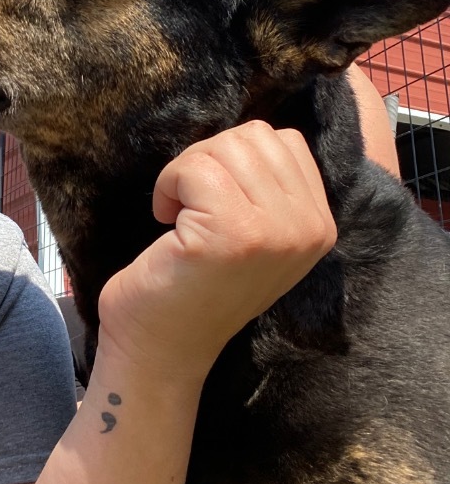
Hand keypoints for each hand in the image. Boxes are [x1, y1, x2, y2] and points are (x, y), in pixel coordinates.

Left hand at [97, 121, 336, 383]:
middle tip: (188, 206)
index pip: (284, 140)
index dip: (234, 159)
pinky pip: (194, 168)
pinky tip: (166, 221)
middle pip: (253, 135)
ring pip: (224, 146)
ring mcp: (275, 231)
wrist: (161, 349)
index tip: (212, 201)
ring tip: (179, 214)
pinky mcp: (232, 233)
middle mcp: (309, 227)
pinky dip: (168, 186)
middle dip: (207, 160)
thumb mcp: (256, 234)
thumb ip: (269, 188)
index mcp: (321, 224)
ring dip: (185, 172)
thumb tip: (249, 134)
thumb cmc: (194, 286)